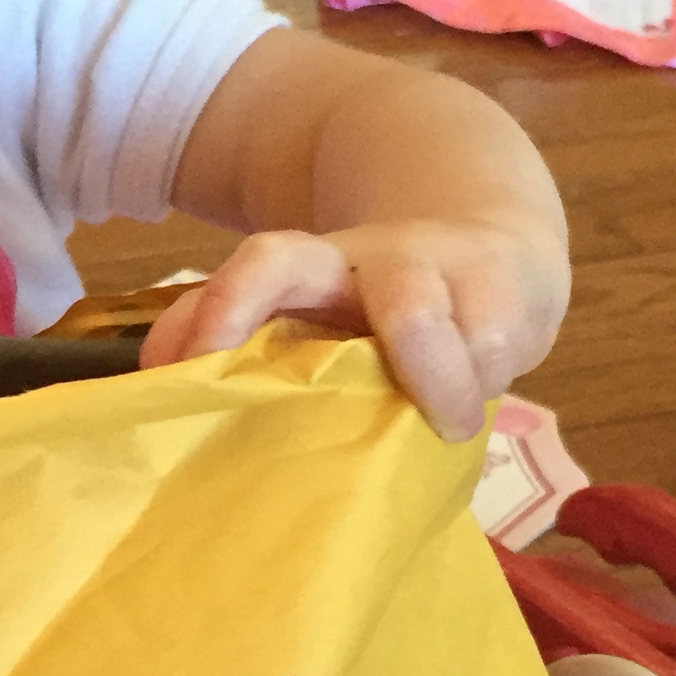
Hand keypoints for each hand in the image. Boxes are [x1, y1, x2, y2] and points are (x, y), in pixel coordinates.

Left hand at [137, 217, 567, 440]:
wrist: (495, 251)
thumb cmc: (375, 303)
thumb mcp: (306, 303)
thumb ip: (228, 325)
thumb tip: (156, 375)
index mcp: (320, 263)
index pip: (270, 261)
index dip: (229, 306)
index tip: (198, 368)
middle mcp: (394, 264)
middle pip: (405, 298)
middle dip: (413, 359)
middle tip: (385, 413)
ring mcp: (461, 283)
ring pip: (469, 341)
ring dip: (449, 390)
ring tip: (443, 424)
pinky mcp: (519, 306)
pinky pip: (498, 360)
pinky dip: (478, 393)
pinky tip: (468, 409)